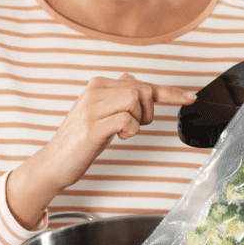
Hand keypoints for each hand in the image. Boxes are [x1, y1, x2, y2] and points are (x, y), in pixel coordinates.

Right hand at [6, 74, 195, 227]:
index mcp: (98, 85)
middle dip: (150, 111)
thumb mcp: (99, 114)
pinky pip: (127, 120)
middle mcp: (94, 91)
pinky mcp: (92, 126)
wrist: (53, 163)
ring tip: (125, 132)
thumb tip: (134, 81)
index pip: (142, 83)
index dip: (170, 92)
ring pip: (136, 99)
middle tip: (137, 127)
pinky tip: (119, 138)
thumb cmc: (79, 142)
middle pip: (142, 88)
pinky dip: (131, 131)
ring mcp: (92, 108)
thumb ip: (116, 97)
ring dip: (140, 120)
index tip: (190, 98)